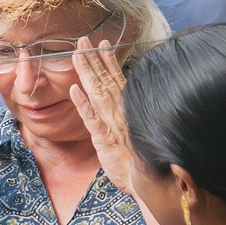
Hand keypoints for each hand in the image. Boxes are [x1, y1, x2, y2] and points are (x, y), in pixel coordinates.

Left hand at [68, 37, 132, 191]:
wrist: (152, 184)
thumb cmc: (144, 161)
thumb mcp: (138, 135)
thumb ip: (132, 118)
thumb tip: (128, 104)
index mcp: (129, 110)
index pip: (118, 80)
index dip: (108, 61)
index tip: (102, 43)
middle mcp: (121, 113)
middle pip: (105, 81)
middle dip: (93, 59)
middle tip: (82, 40)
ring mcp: (113, 124)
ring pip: (97, 93)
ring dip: (87, 72)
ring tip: (77, 54)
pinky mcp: (105, 139)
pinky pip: (91, 118)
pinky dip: (82, 103)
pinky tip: (74, 89)